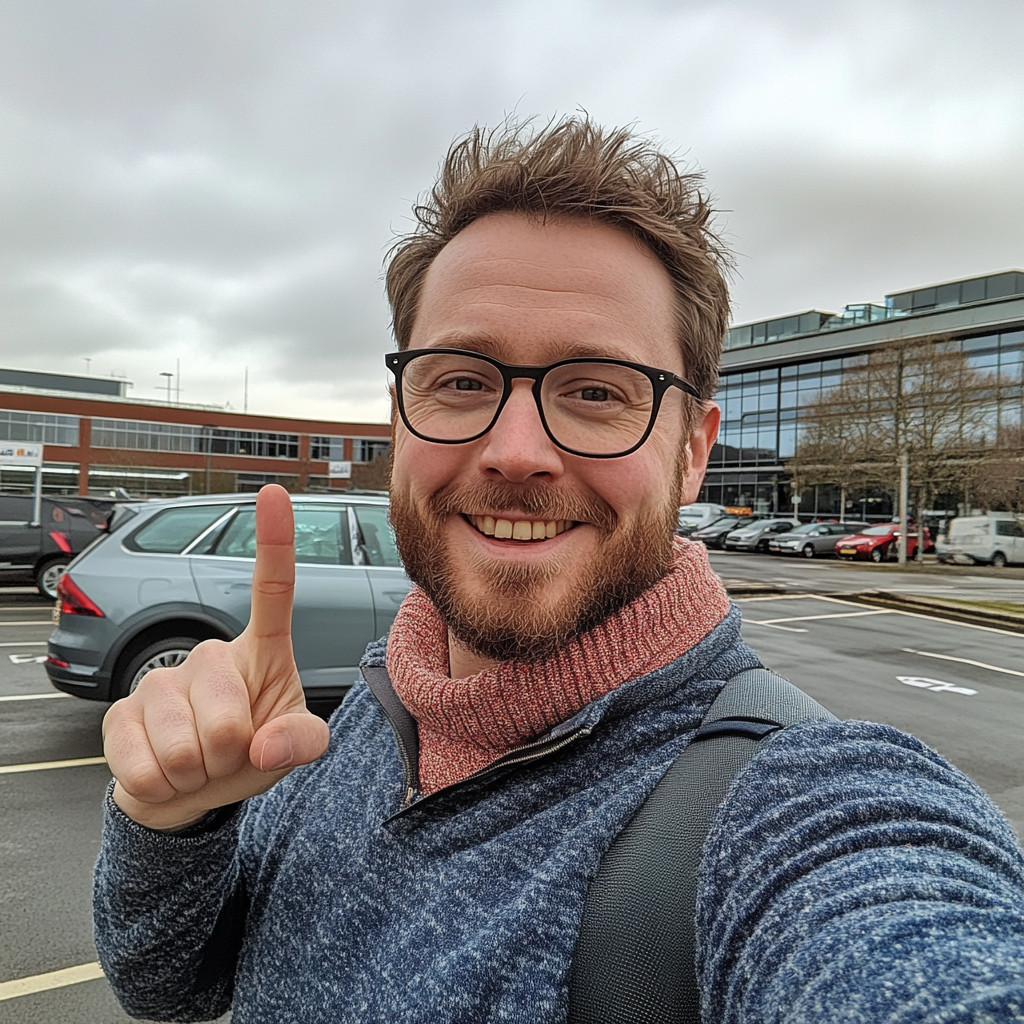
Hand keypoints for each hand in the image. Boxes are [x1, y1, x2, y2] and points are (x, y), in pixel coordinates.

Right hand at [103, 485, 330, 830]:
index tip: (274, 493)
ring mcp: (160, 680)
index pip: (272, 590)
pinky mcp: (119, 713)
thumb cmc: (252, 750)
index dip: (274, 542)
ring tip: (199, 761)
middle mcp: (209, 654)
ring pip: (185, 748)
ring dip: (197, 771)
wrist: (195, 789)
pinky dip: (165, 786)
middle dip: (232, 754)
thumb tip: (266, 742)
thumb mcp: (296, 745)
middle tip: (229, 752)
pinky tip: (166, 770)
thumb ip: (301, 741)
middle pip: (228, 720)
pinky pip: (147, 768)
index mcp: (260, 652)